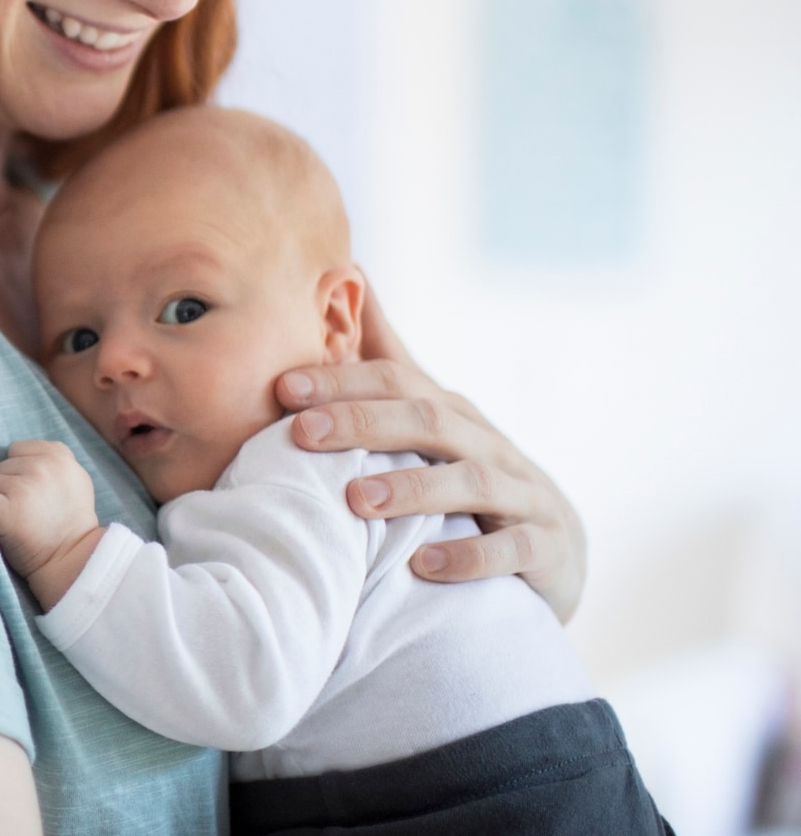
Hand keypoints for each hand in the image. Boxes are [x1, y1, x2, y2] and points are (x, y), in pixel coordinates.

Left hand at [0, 440, 104, 610]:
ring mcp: (24, 486)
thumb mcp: (73, 480)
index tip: (29, 493)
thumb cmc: (67, 525)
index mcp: (59, 455)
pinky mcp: (6, 509)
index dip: (17, 470)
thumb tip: (11, 452)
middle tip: (25, 512)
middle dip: (5, 486)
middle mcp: (43, 466)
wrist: (71, 564)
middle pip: (0, 466)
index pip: (17, 450)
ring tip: (16, 522)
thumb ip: (49, 462)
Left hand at [273, 284, 587, 621]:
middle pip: (427, 421)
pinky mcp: (544, 546)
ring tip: (355, 500)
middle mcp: (486, 442)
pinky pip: (511, 550)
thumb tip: (350, 271)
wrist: (553, 542)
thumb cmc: (468, 466)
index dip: (340, 382)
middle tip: (300, 435)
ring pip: (470, 482)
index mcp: (448, 411)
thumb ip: (386, 351)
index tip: (281, 388)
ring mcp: (521, 493)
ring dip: (411, 489)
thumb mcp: (428, 409)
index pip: (394, 382)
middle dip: (362, 424)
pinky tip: (423, 564)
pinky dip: (469, 556)